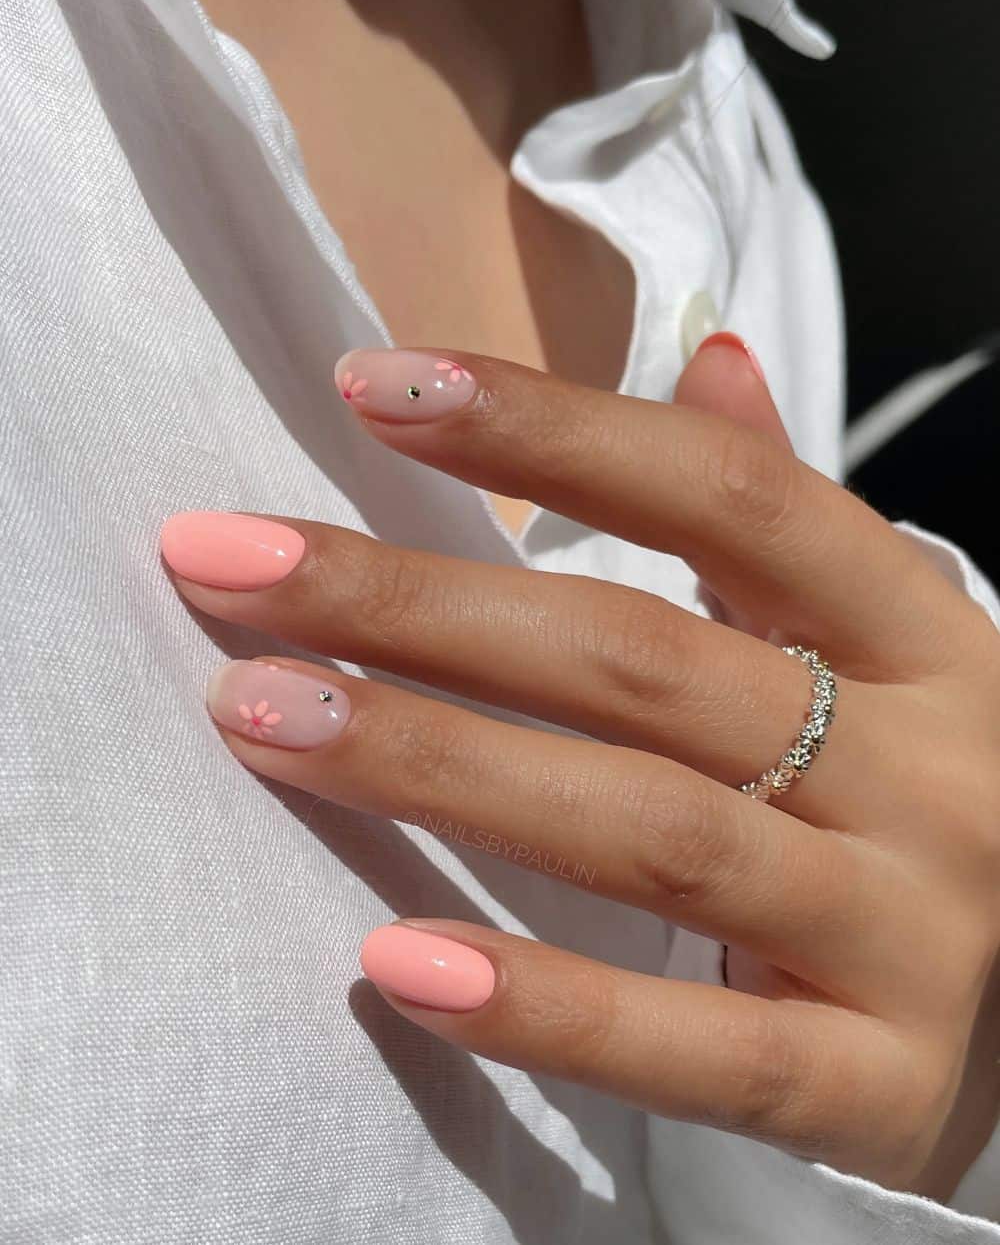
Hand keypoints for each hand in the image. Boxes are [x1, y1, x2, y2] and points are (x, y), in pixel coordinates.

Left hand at [160, 337, 999, 1195]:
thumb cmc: (928, 800)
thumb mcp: (891, 648)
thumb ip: (787, 519)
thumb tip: (705, 358)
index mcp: (925, 642)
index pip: (730, 500)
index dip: (553, 430)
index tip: (378, 385)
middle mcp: (929, 774)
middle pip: (644, 664)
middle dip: (423, 606)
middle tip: (235, 563)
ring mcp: (909, 934)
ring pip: (651, 838)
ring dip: (441, 768)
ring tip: (263, 717)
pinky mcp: (874, 1084)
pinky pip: (700, 1053)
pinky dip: (548, 1008)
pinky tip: (394, 963)